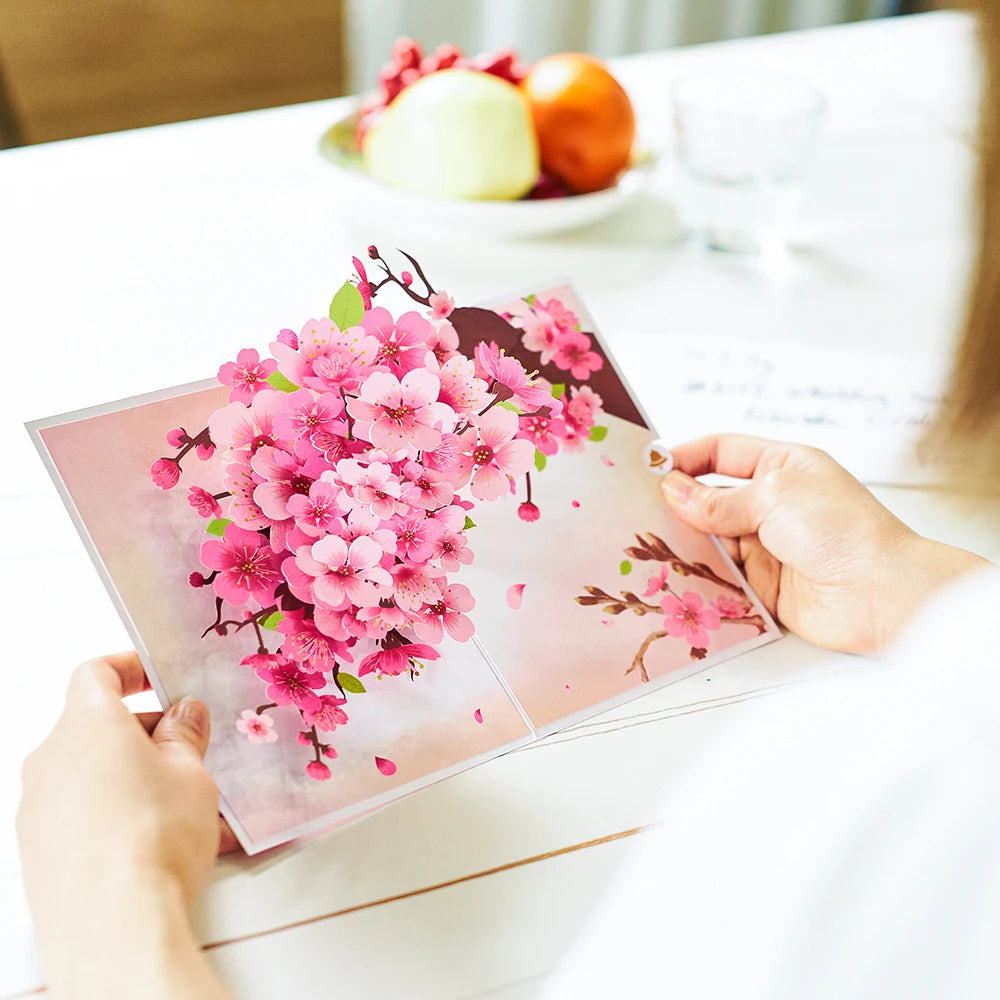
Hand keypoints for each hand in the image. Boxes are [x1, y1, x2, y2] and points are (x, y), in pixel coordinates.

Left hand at [17, 653, 234, 998]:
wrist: (114, 924)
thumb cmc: (154, 836)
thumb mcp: (192, 772)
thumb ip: (185, 735)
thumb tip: (184, 715)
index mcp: (87, 723)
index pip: (96, 673)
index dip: (131, 669)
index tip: (159, 678)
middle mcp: (50, 758)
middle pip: (93, 725)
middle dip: (143, 731)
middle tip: (188, 748)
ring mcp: (36, 807)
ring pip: (88, 773)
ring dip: (131, 775)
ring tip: (183, 804)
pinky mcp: (37, 851)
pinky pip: (79, 814)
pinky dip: (113, 813)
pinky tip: (157, 840)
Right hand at [659, 435, 985, 653]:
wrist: (881, 595)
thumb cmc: (843, 530)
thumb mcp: (775, 496)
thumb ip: (719, 500)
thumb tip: (673, 493)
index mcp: (781, 466)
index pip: (721, 452)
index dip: (685, 457)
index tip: (649, 467)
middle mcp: (771, 503)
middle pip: (709, 498)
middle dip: (676, 504)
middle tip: (635, 508)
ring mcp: (765, 545)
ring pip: (710, 540)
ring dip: (683, 542)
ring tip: (645, 544)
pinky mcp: (761, 585)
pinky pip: (719, 577)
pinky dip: (697, 576)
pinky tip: (671, 575)